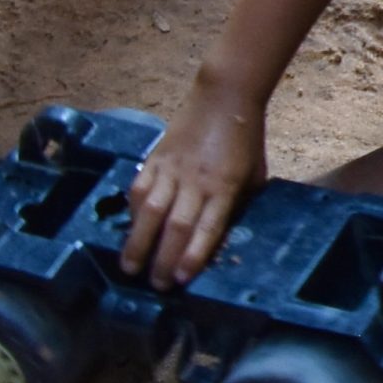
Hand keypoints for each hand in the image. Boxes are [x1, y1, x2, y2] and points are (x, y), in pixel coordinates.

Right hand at [120, 83, 266, 288]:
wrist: (224, 98)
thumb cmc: (244, 141)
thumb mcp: (254, 176)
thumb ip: (238, 204)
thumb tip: (225, 237)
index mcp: (225, 187)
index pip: (207, 228)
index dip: (193, 256)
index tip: (179, 280)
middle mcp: (197, 181)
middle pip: (175, 225)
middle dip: (162, 258)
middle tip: (153, 285)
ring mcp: (172, 169)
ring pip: (150, 210)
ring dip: (138, 242)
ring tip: (129, 267)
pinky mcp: (155, 158)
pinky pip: (139, 188)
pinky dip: (132, 211)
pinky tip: (129, 229)